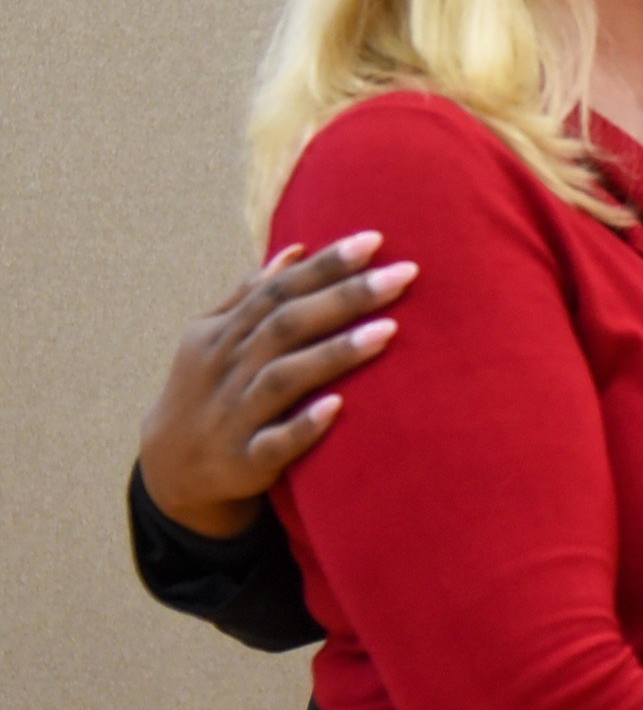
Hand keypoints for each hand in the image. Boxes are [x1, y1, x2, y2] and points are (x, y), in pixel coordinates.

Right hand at [137, 232, 415, 536]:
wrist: (170, 469)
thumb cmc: (208, 390)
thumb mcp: (213, 339)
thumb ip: (251, 296)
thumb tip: (294, 250)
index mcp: (224, 334)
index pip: (279, 289)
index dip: (325, 265)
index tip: (375, 240)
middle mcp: (228, 368)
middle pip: (287, 324)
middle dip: (345, 296)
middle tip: (405, 274)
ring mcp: (234, 414)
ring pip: (284, 377)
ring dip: (334, 353)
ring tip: (389, 330)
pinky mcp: (245, 459)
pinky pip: (275, 442)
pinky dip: (305, 426)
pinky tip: (339, 408)